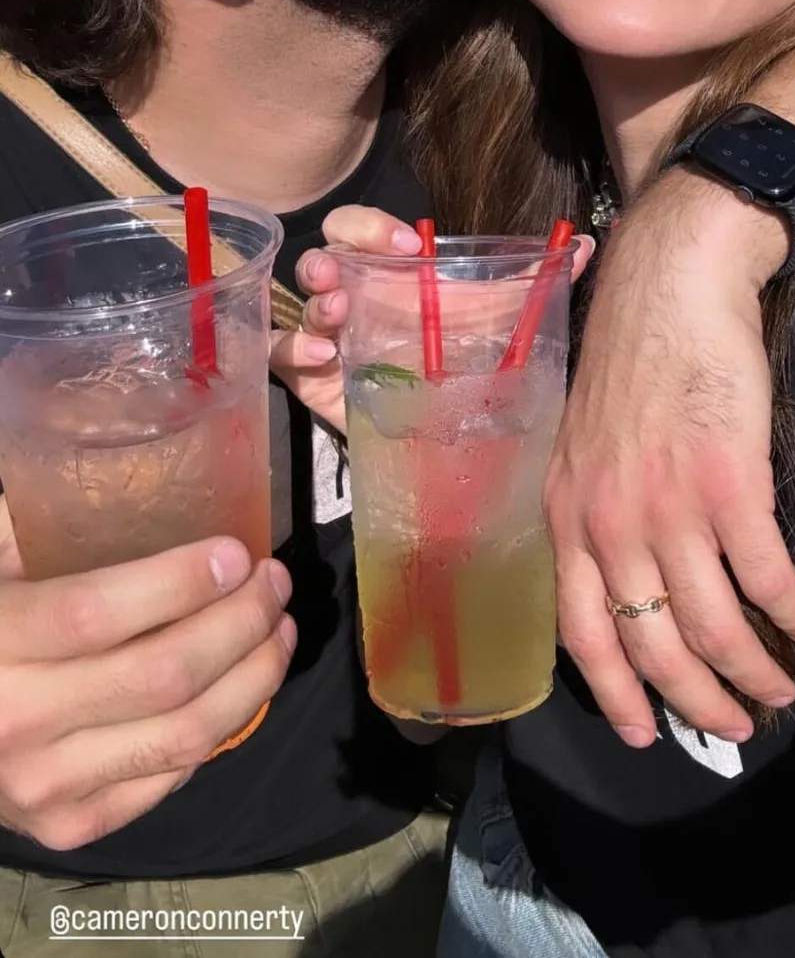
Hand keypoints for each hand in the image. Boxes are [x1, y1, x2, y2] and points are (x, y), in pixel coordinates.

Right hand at [0, 500, 293, 849]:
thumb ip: (45, 519)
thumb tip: (139, 459)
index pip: (97, 614)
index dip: (179, 582)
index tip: (237, 553)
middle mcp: (18, 721)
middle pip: (163, 676)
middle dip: (241, 622)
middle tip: (274, 583)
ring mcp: (46, 786)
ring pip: (186, 735)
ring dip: (254, 678)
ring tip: (278, 630)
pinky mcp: (72, 826)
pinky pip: (170, 777)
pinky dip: (221, 727)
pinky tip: (239, 684)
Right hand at [269, 206, 594, 430]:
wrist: (440, 424)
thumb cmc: (459, 357)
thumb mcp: (494, 317)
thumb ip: (536, 282)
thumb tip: (584, 246)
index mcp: (386, 274)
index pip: (359, 229)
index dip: (372, 227)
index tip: (405, 246)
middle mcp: (351, 297)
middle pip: (321, 257)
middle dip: (326, 259)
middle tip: (341, 275)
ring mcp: (328, 338)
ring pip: (301, 307)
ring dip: (313, 304)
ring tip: (334, 315)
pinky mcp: (313, 381)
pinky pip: (284, 360)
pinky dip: (294, 354)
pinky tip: (321, 358)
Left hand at [544, 169, 794, 747]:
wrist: (668, 287)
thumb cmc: (628, 357)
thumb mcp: (577, 441)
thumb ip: (589, 509)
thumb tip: (621, 576)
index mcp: (566, 513)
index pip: (582, 630)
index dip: (614, 692)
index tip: (640, 732)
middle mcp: (609, 520)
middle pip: (653, 642)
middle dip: (697, 701)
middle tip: (733, 727)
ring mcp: (668, 504)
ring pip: (712, 623)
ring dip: (752, 669)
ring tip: (779, 688)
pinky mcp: (728, 481)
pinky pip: (764, 574)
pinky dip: (790, 611)